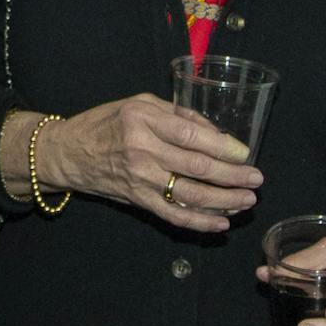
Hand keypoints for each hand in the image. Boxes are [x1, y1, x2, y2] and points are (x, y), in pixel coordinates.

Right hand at [36, 95, 260, 233]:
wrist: (68, 153)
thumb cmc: (105, 123)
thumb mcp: (139, 104)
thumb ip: (177, 114)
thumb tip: (216, 132)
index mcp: (144, 120)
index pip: (193, 136)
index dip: (224, 146)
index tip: (244, 153)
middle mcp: (142, 150)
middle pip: (197, 167)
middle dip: (233, 176)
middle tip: (256, 179)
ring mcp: (140, 179)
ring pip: (190, 194)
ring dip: (224, 200)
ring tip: (247, 201)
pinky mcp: (138, 200)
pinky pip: (173, 215)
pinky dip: (199, 222)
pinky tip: (221, 222)